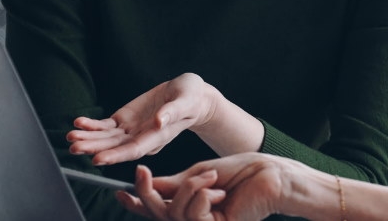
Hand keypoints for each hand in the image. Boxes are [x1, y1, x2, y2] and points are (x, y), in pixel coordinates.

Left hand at [67, 73, 218, 165]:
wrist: (189, 96)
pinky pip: (106, 126)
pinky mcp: (125, 120)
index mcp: (157, 137)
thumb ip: (173, 112)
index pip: (133, 150)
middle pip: (115, 147)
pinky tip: (79, 123)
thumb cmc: (191, 98)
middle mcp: (141, 138)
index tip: (98, 159)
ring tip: (71, 136)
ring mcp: (132, 130)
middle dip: (94, 148)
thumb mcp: (186, 101)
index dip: (116, 155)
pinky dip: (92, 125)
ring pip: (106, 138)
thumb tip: (160, 120)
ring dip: (88, 138)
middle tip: (75, 147)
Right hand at [117, 154, 293, 220]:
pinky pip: (193, 215)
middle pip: (159, 214)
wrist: (269, 175)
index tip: (119, 193)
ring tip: (210, 177)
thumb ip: (173, 184)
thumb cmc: (240, 171)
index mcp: (191, 203)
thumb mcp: (198, 173)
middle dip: (147, 193)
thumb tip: (148, 184)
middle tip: (140, 172)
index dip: (137, 204)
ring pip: (174, 213)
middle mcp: (195, 217)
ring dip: (189, 188)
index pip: (158, 208)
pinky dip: (202, 196)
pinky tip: (219, 190)